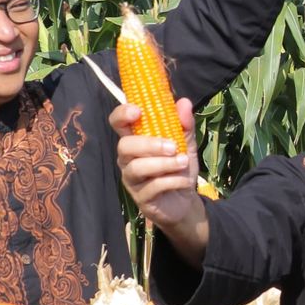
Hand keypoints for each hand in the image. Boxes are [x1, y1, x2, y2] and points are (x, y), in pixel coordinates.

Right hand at [110, 99, 205, 230]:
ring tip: (183, 162)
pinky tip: (184, 181)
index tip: (137, 111)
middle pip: (124, 146)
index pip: (118, 123)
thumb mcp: (186, 145)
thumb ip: (184, 125)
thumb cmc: (179, 168)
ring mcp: (132, 179)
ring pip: (137, 167)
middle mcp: (128, 159)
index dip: (121, 114)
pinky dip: (172, 181)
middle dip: (149, 144)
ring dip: (164, 164)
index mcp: (136, 141)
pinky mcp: (140, 198)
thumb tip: (184, 102)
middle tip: (173, 147)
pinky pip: (152, 187)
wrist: (186, 202)